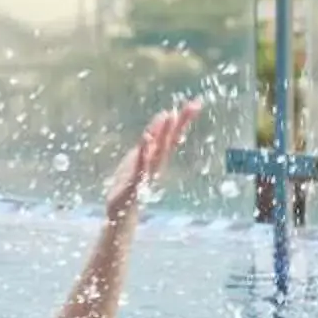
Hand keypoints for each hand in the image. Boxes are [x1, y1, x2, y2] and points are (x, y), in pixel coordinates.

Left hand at [103, 100, 203, 221]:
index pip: (173, 135)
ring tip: (169, 115)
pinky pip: (139, 166)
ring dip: (162, 133)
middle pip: (169, 140)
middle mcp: (155, 164)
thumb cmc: (130, 186)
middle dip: (179, 122)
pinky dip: (143, 153)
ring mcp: (145, 173)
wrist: (121, 214)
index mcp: (156, 158)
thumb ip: (149, 145)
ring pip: (156, 151)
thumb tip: (158, 127)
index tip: (196, 103)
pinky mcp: (133, 183)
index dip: (184, 119)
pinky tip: (146, 139)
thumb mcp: (139, 160)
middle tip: (191, 106)